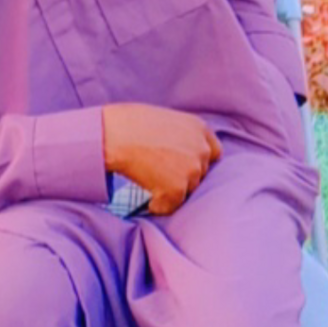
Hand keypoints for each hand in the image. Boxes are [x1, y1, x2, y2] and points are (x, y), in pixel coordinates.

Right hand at [102, 103, 222, 215]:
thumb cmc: (129, 123)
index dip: (197, 161)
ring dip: (170, 190)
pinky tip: (147, 196)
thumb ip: (180, 135)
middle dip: (182, 176)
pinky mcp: (179, 188)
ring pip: (187, 190)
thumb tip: (179, 154)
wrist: (114, 134)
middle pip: (200, 174)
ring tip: (149, 179)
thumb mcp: (165, 120)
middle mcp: (201, 148)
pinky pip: (171, 206)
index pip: (214, 152)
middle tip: (159, 172)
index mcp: (199, 127)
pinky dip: (159, 205)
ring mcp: (192, 169)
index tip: (183, 166)